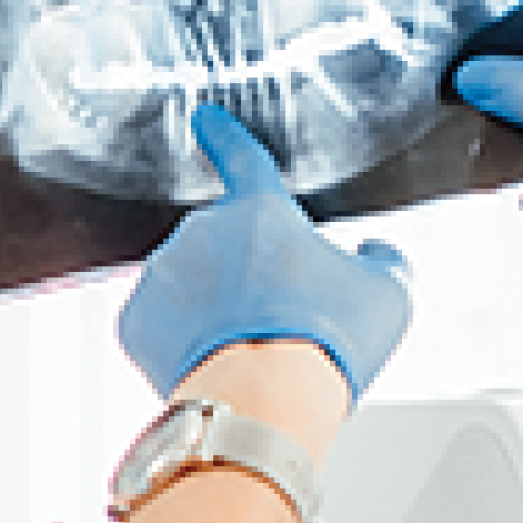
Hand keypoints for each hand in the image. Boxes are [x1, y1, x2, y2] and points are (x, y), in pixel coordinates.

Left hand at [117, 105, 414, 400]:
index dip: (224, 137)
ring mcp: (160, 275)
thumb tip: (375, 253)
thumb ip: (384, 260)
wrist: (265, 403)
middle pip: (224, 243)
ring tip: (248, 350)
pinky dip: (179, 341)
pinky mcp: (134, 322)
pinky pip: (158, 324)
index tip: (205, 119)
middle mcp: (200, 230)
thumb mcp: (387, 294)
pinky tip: (214, 362)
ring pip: (187, 284)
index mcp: (259, 211)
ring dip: (212, 307)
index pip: (242, 157)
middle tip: (279, 320)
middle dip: (245, 272)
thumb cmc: (326, 344)